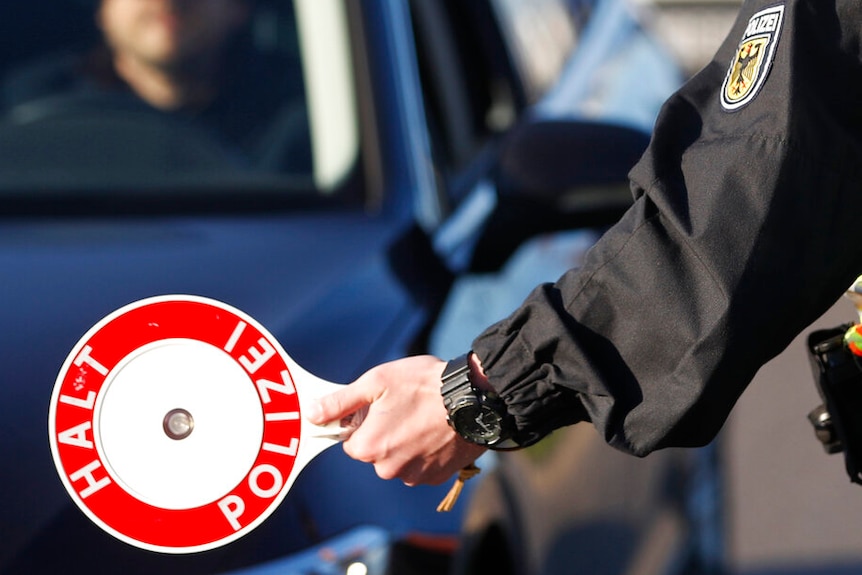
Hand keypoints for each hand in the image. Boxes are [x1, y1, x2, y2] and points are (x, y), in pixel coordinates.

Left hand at [307, 355, 486, 485]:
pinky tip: (437, 430)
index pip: (352, 442)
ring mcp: (416, 476)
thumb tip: (311, 414)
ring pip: (399, 461)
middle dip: (386, 434)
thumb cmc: (424, 385)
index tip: (382, 407)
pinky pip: (421, 466)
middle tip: (405, 409)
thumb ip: (340, 402)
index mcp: (369, 448)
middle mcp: (389, 469)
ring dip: (406, 443)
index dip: (365, 422)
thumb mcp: (376, 382)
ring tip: (424, 417)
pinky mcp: (437, 477)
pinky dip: (426, 451)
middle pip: (376, 454)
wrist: (475, 399)